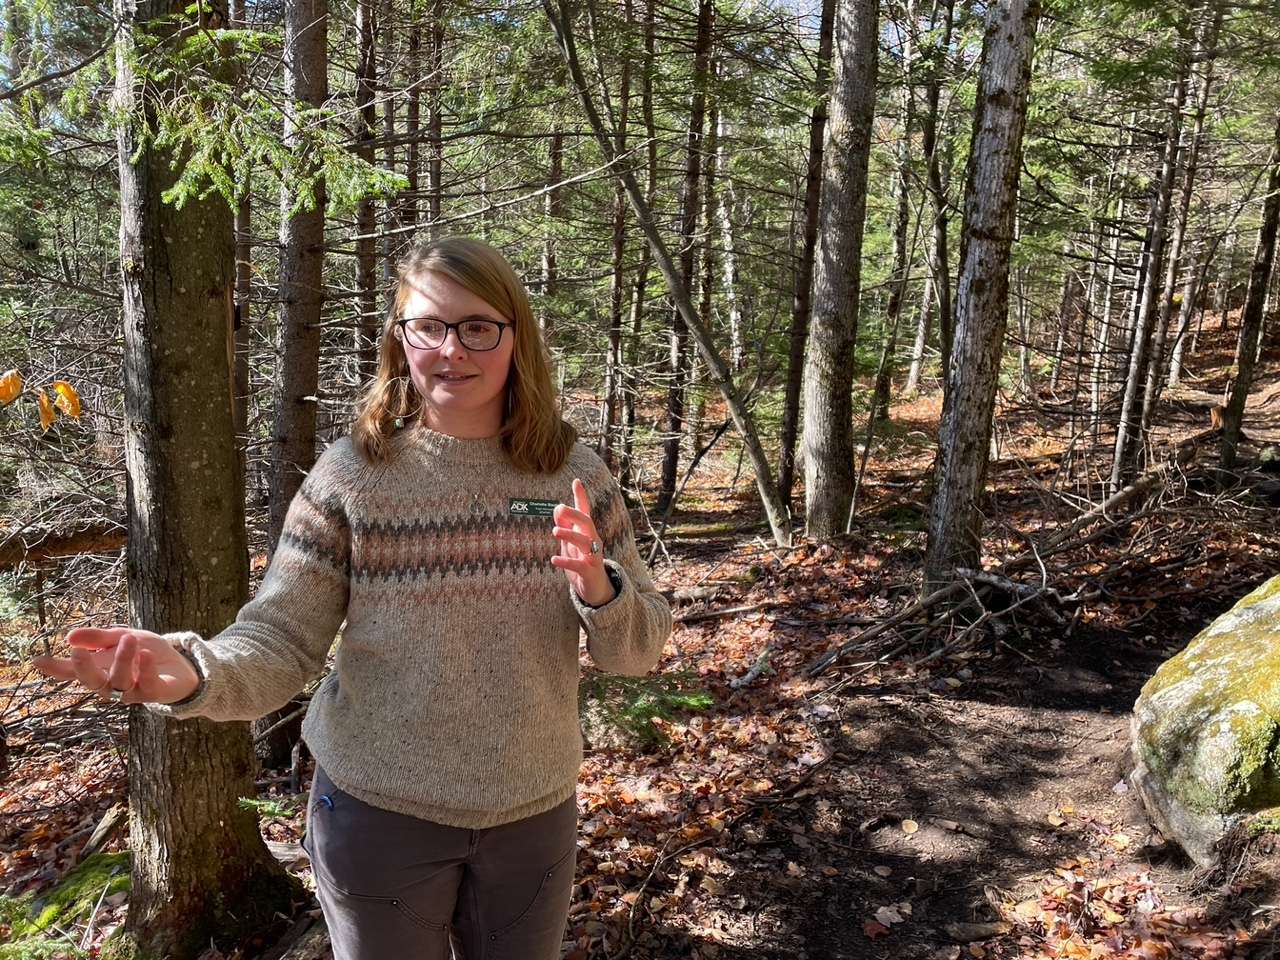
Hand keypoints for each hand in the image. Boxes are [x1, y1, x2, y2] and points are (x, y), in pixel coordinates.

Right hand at [30, 626, 201, 705]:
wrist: (181, 665)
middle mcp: (111, 684)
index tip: (37, 660)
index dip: (56, 668)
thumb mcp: (122, 637)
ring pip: (119, 682)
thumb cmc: (145, 652)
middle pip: (92, 682)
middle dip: (83, 668)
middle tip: (76, 652)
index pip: (74, 671)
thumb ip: (99, 638)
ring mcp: (132, 691)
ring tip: (129, 639)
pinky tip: (146, 655)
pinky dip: (146, 669)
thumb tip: (69, 636)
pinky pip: (147, 686)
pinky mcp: (155, 694)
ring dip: (123, 660)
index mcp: (99, 670)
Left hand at [551, 478, 616, 606]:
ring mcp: (593, 556)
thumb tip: (557, 508)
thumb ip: (565, 527)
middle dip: (574, 514)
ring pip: (585, 542)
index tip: (576, 481)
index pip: (585, 511)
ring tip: (555, 531)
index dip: (581, 497)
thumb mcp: (570, 544)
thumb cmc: (581, 562)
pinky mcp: (589, 571)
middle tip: (559, 508)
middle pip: (587, 522)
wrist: (594, 589)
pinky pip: (579, 565)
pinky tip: (553, 559)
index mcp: (587, 533)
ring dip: (570, 534)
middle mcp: (593, 541)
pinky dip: (566, 561)